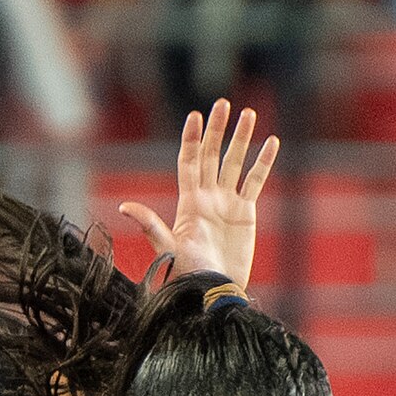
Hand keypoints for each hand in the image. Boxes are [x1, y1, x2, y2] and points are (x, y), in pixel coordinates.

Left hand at [116, 100, 280, 287]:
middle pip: (211, 155)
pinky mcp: (246, 213)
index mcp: (188, 202)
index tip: (196, 115)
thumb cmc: (189, 274)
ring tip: (249, 114)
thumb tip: (124, 206)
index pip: (189, 162)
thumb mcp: (169, 248)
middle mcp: (207, 197)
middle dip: (217, 130)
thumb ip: (151, 225)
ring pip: (235, 163)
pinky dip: (263, 162)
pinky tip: (271, 143)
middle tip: (223, 104)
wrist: (214, 291)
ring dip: (241, 139)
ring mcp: (227, 203)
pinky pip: (255, 181)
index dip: (192, 139)